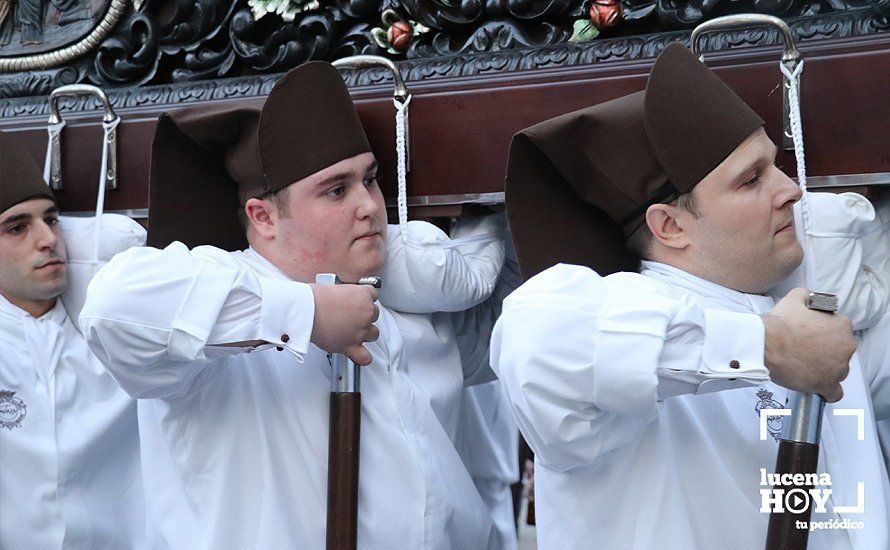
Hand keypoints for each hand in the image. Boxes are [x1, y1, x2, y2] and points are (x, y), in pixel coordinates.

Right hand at [309, 284, 379, 365]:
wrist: (306, 311)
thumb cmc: (314, 298)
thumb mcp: (334, 288)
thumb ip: (344, 295)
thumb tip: (340, 300)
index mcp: (362, 295)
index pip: (373, 295)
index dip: (364, 299)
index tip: (357, 302)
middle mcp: (365, 313)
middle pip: (374, 314)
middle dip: (363, 316)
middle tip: (349, 316)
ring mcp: (360, 330)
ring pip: (374, 334)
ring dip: (365, 333)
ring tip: (352, 332)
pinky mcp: (351, 345)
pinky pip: (366, 357)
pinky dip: (363, 357)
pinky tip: (358, 353)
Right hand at [763, 288, 854, 402]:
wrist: (766, 345)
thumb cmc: (780, 325)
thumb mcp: (794, 298)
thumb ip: (808, 296)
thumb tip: (809, 297)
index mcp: (841, 325)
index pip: (839, 331)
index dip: (823, 334)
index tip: (810, 336)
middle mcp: (845, 346)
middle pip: (840, 351)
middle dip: (826, 352)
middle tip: (805, 351)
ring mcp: (838, 368)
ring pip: (837, 371)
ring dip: (824, 369)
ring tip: (804, 367)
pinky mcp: (828, 385)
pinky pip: (834, 393)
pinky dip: (826, 391)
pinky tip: (815, 387)